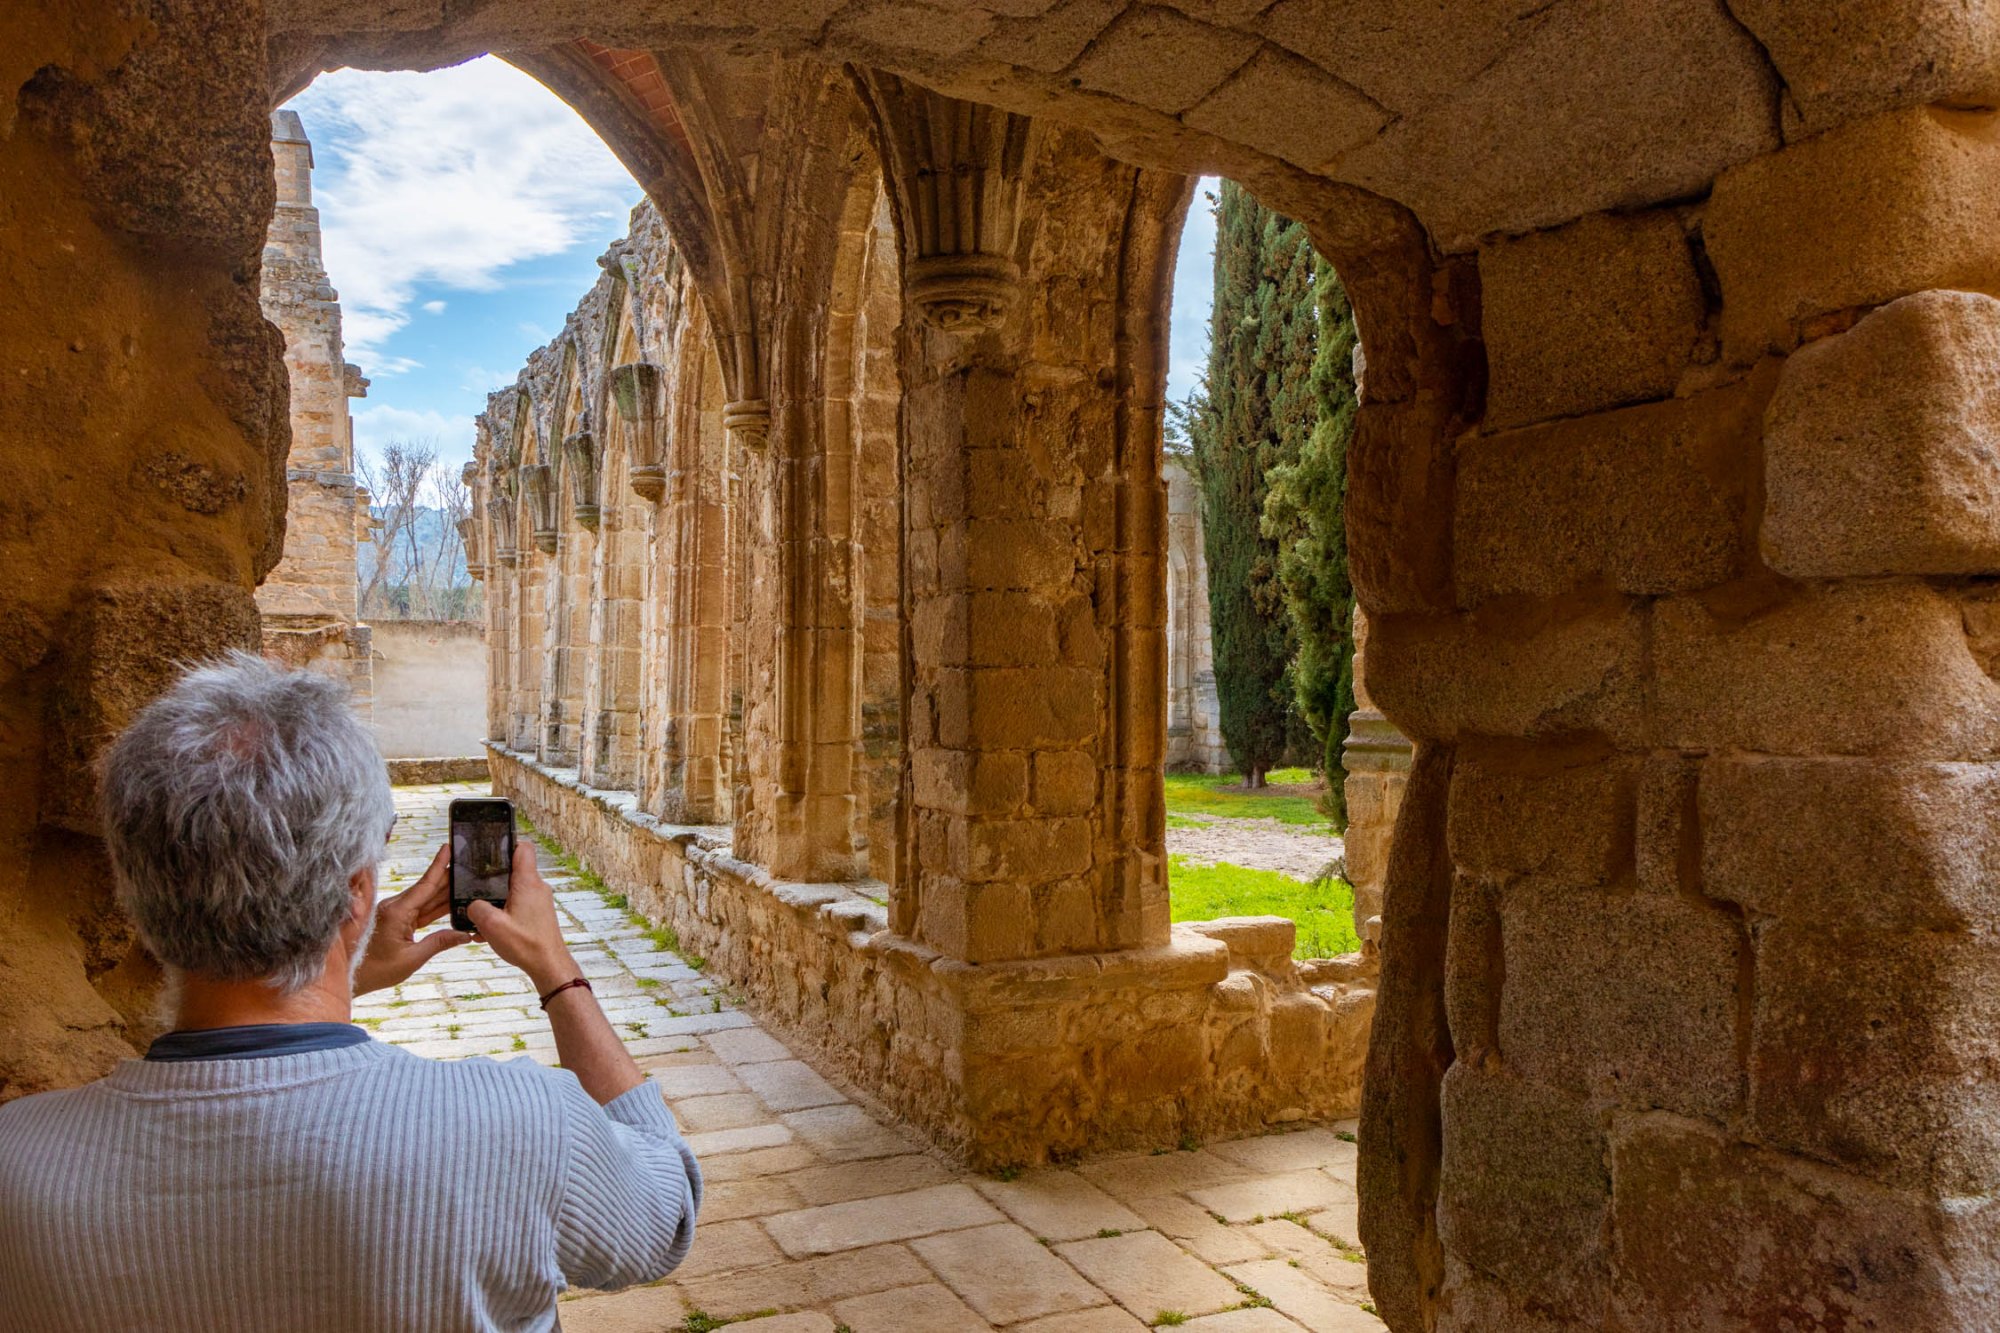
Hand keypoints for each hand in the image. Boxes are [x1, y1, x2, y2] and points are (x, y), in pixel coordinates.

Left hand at [353, 845, 473, 996]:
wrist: (353, 978)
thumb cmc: (376, 970)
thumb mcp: (411, 959)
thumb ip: (439, 942)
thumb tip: (465, 934)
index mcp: (397, 912)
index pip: (425, 885)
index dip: (439, 865)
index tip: (449, 847)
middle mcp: (395, 907)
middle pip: (428, 889)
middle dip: (449, 877)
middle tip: (469, 866)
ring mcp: (395, 912)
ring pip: (426, 899)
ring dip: (446, 893)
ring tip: (467, 883)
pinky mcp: (396, 920)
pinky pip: (421, 910)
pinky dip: (437, 908)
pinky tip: (453, 903)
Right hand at [464, 844, 578, 993]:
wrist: (549, 965)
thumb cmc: (526, 944)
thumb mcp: (492, 925)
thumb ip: (476, 908)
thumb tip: (472, 905)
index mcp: (528, 882)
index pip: (522, 847)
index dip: (506, 843)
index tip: (490, 848)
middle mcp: (537, 887)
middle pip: (514, 869)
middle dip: (493, 877)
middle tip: (476, 885)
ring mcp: (539, 900)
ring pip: (513, 889)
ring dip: (497, 900)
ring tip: (482, 917)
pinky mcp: (538, 913)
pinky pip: (518, 904)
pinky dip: (504, 912)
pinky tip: (491, 930)